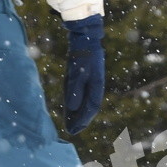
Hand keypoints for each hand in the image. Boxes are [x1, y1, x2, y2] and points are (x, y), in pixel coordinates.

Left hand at [61, 14, 104, 133]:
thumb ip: (75, 89)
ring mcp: (90, 80)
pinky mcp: (84, 75)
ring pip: (85, 101)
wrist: (85, 35)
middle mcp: (95, 84)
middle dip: (80, 120)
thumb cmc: (82, 54)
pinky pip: (80, 93)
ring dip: (78, 112)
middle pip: (89, 107)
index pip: (91, 107)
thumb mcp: (77, 72)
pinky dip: (75, 102)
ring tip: (70, 123)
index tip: (74, 130)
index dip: (83, 120)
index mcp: (96, 85)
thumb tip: (74, 108)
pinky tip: (69, 107)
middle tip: (71, 131)